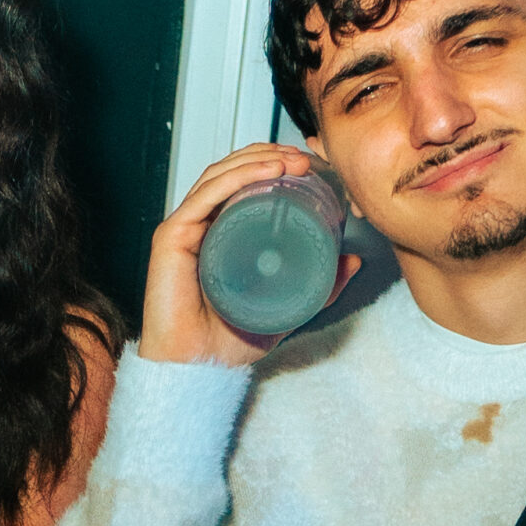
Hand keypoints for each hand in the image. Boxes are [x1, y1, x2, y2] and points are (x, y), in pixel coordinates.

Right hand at [141, 145, 359, 365]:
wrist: (198, 370)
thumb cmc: (230, 341)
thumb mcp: (289, 304)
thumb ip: (320, 284)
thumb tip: (354, 259)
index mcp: (218, 231)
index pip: (242, 182)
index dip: (274, 163)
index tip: (311, 165)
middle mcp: (198, 224)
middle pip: (231, 171)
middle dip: (271, 155)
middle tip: (308, 159)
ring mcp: (183, 228)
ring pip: (219, 176)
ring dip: (260, 159)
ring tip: (294, 161)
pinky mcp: (171, 238)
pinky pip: (205, 196)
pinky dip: (238, 177)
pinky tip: (269, 170)